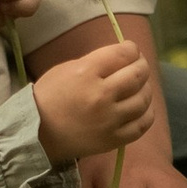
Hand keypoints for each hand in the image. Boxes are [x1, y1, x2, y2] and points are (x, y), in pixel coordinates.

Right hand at [32, 40, 155, 166]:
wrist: (39, 132)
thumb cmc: (50, 95)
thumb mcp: (67, 68)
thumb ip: (96, 62)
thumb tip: (122, 58)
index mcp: (86, 73)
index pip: (122, 54)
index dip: (131, 48)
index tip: (130, 49)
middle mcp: (102, 95)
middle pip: (137, 75)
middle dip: (142, 65)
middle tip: (139, 64)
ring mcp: (110, 119)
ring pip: (143, 99)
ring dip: (146, 88)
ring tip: (140, 86)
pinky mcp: (114, 139)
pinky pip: (142, 124)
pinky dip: (147, 112)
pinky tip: (142, 107)